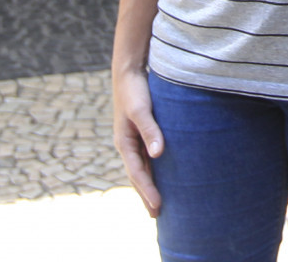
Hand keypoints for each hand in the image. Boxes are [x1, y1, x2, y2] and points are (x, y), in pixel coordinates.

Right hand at [112, 67, 164, 216]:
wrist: (130, 71)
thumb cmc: (135, 90)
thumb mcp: (141, 110)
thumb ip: (150, 130)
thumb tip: (158, 154)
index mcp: (124, 142)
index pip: (137, 173)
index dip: (147, 191)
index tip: (158, 207)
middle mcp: (128, 144)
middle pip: (137, 176)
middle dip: (146, 195)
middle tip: (156, 215)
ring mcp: (134, 140)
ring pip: (142, 168)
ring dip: (149, 185)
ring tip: (158, 203)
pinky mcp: (142, 133)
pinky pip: (147, 158)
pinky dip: (153, 170)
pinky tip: (163, 177)